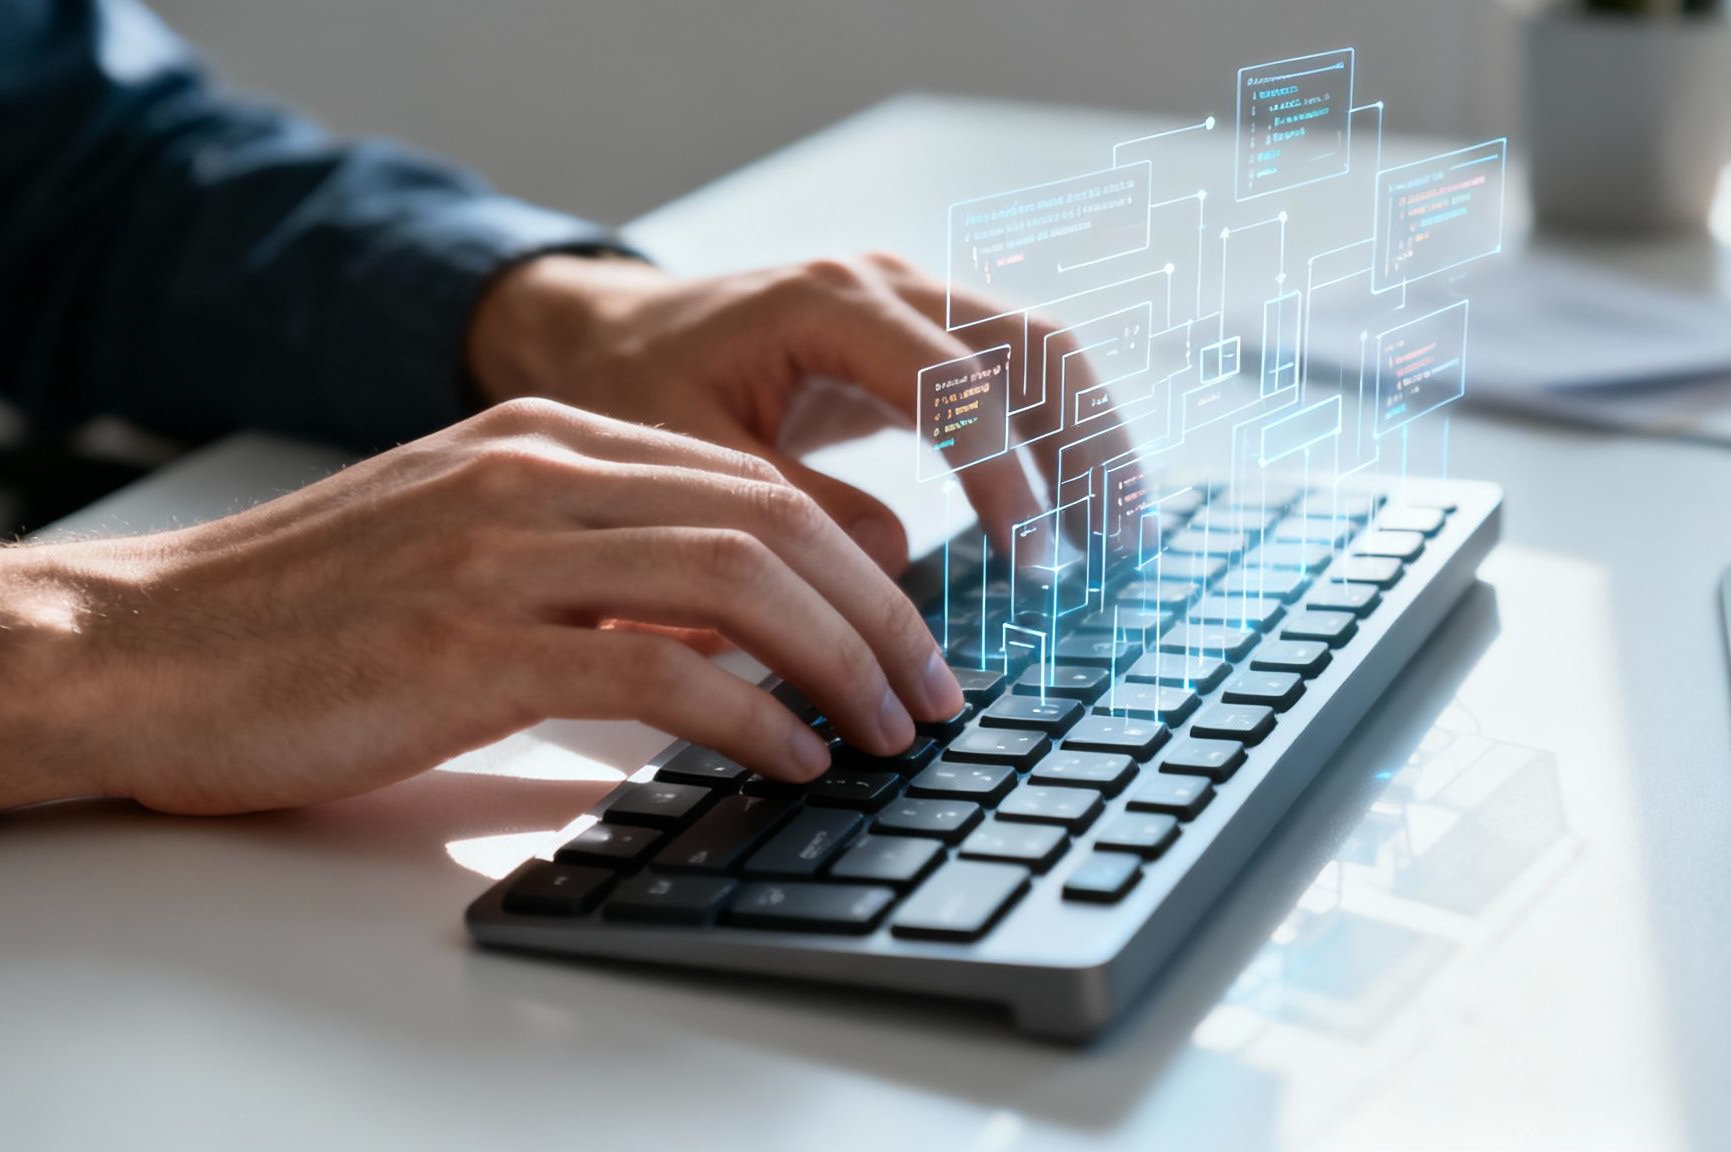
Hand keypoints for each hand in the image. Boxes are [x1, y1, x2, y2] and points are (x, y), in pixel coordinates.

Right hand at [0, 399, 967, 824]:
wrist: (136, 650)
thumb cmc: (298, 620)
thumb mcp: (463, 556)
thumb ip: (590, 574)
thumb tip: (725, 644)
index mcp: (537, 442)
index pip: (749, 483)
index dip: (855, 559)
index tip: (907, 633)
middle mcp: (532, 477)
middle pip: (770, 521)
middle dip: (879, 611)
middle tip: (932, 689)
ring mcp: (499, 554)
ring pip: (736, 581)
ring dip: (839, 662)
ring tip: (886, 731)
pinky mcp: (466, 647)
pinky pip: (659, 672)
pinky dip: (749, 720)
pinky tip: (788, 760)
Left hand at [467, 253, 1136, 573]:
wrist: (607, 335)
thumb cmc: (634, 391)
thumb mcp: (691, 461)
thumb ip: (791, 508)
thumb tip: (893, 563)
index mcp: (823, 305)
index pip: (952, 382)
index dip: (1002, 471)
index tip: (1030, 559)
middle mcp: (883, 285)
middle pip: (1029, 343)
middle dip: (1085, 442)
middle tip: (1118, 541)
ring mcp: (907, 301)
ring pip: (1038, 349)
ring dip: (1088, 434)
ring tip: (1123, 530)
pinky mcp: (915, 335)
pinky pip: (1010, 371)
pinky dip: (1053, 432)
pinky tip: (1075, 506)